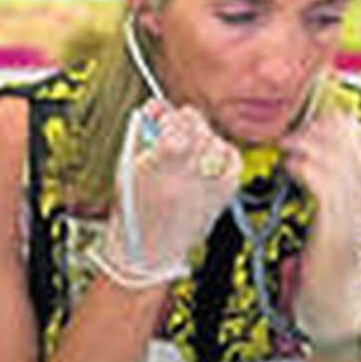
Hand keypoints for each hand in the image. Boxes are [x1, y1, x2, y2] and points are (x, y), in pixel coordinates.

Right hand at [96, 101, 240, 286]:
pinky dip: (225, 152)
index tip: (162, 113)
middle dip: (188, 121)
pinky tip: (212, 155)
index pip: (175, 127)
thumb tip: (153, 108)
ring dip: (205, 136)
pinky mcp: (222, 197)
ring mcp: (207, 188)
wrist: (148, 252)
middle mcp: (186, 178)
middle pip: (198, 131)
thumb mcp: (126, 170)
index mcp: (157, 170)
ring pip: (217, 144)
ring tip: (191, 144)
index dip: (169, 115)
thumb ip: (140, 136)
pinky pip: (234, 163)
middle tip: (178, 124)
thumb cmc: (132, 211)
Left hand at [282, 105, 360, 338]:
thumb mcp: (333, 206)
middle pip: (342, 134)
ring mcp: (356, 206)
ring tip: (283, 152)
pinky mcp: (337, 223)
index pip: (352, 129)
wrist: (334, 295)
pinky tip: (287, 169)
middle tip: (284, 137)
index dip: (321, 120)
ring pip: (330, 152)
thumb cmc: (326, 249)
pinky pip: (320, 180)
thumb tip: (302, 141)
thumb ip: (327, 176)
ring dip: (300, 145)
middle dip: (308, 128)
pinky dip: (300, 167)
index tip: (296, 128)